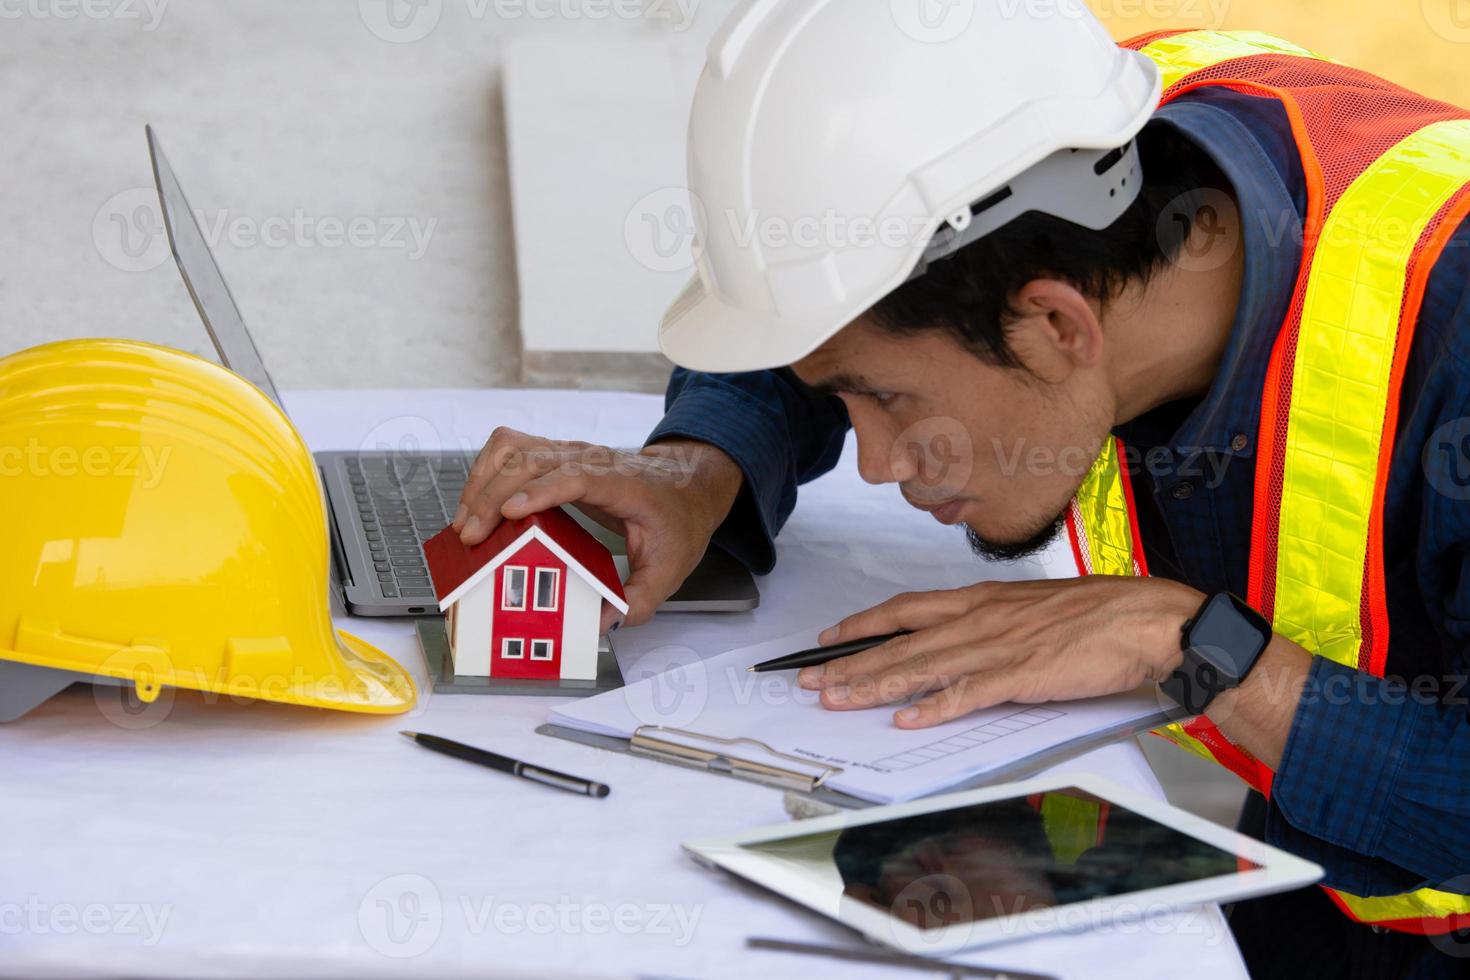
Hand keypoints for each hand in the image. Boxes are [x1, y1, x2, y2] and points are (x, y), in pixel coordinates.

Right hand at [453, 428, 742, 629]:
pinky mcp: (554, 457)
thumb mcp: (670, 568)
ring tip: (466, 523)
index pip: (578, 476)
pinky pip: (510, 450)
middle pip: (534, 459)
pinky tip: (476, 504)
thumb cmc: (676, 520)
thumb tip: (600, 624)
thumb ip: (639, 601)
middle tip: (472, 536)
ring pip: (514, 448)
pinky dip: (486, 472)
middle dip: (494, 494)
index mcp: (623, 484)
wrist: (687, 485)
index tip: (512, 512)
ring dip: (482, 481)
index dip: (542, 490)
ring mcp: (570, 454)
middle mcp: (592, 461)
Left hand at [797, 577, 1203, 727]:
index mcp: (984, 600)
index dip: (864, 624)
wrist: (1150, 618)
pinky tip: (906, 719)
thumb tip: (968, 643)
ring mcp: (999, 646)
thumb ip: (996, 623)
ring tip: (836, 699)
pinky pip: (968, 693)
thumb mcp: (1034, 608)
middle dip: (850, 662)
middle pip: (901, 641)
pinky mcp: (1023, 675)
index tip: (830, 637)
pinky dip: (934, 707)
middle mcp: (981, 618)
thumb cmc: (1101, 614)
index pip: (907, 609)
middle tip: (808, 680)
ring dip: (874, 684)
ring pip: (922, 666)